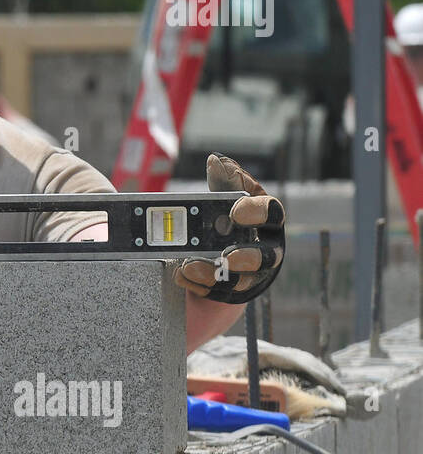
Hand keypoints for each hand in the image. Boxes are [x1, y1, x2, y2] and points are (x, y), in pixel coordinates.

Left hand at [173, 153, 284, 304]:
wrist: (226, 249)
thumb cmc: (231, 217)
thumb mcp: (229, 196)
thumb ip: (224, 181)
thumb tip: (216, 160)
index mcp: (268, 220)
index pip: (272, 214)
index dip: (256, 213)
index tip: (235, 211)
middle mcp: (267, 249)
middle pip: (267, 257)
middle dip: (248, 258)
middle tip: (226, 256)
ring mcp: (251, 273)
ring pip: (241, 280)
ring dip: (215, 276)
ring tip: (189, 267)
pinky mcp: (233, 291)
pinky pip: (218, 293)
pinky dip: (198, 285)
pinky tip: (181, 276)